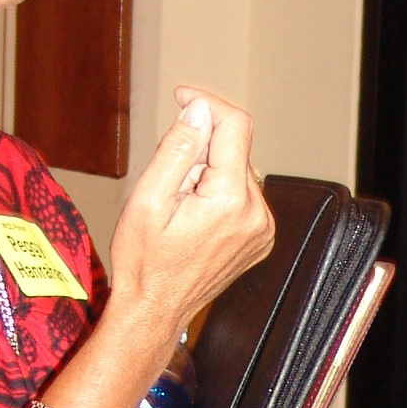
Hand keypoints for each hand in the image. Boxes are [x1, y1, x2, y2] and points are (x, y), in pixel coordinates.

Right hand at [105, 85, 273, 353]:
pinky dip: (218, 189)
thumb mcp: (149, 197)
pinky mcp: (259, 237)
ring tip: (177, 202)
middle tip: (166, 174)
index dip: (207, 102)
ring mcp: (261, 228)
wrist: (155, 310)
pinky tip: (192, 213)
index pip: (235, 125)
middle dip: (200, 146)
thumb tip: (199, 109)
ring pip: (238, 170)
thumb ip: (178, 148)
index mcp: (231, 200)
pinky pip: (242, 194)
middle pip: (235, 147)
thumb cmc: (144, 261)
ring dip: (207, 169)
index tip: (182, 97)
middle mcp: (257, 214)